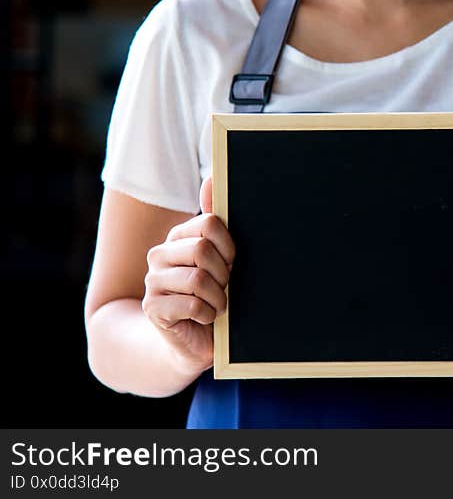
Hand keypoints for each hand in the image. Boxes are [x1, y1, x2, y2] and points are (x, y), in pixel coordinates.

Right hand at [142, 177, 234, 375]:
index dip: (230, 247)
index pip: (209, 224)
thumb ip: (217, 221)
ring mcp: (152, 281)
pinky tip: (206, 318)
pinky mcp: (152, 308)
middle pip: (203, 249)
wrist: (196, 341)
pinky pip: (191, 304)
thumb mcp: (223, 259)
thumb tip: (212, 178)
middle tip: (225, 288)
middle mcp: (160, 254)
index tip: (233, 263)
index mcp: (179, 237)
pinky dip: (208, 314)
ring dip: (219, 297)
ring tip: (218, 305)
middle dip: (225, 274)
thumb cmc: (215, 295)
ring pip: (199, 278)